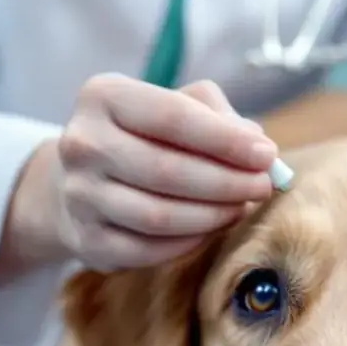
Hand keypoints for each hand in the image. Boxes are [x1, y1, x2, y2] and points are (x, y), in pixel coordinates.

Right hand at [0, 76, 275, 275]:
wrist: (81, 181)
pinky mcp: (87, 240)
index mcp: (104, 96)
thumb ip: (218, 117)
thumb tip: (259, 148)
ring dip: (213, 216)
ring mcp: (79, 195)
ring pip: (159, 216)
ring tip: (241, 208)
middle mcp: (82, 144)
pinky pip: (149, 249)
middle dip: (227, 182)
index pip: (173, 117)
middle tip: (263, 187)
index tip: (267, 155)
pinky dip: (191, 242)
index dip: (226, 140)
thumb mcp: (176, 106)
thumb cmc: (145, 137)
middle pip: (168, 171)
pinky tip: (211, 229)